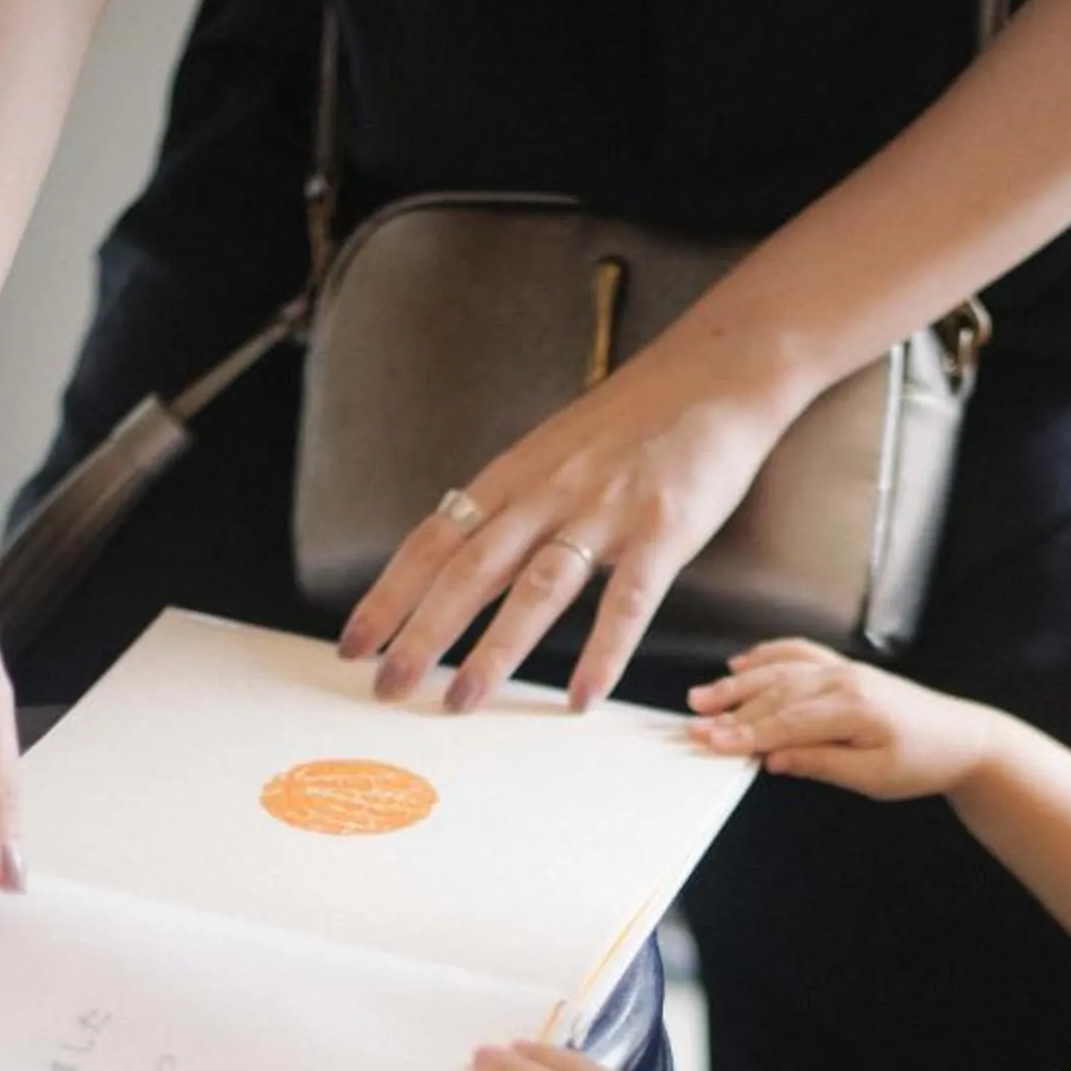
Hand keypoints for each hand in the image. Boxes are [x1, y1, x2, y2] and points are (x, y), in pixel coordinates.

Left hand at [336, 332, 808, 714]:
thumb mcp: (556, 450)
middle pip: (469, 569)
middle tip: (386, 685)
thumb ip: (515, 501)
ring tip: (462, 699)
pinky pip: (627, 601)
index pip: (433, 540)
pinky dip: (604, 652)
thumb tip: (463, 551)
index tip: (353, 641)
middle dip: (422, 631)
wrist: (718, 371)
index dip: (389, 593)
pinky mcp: (663, 529)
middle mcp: (547, 492)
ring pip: (536, 587)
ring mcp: (605, 510)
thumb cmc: (637, 418)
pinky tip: (583, 697)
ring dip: (495, 648)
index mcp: (514, 475)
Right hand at [685, 639, 997, 798]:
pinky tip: (741, 665)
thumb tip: (775, 759)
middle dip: (730, 710)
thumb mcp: (874, 777)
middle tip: (692, 725)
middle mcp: (844, 679)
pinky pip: (799, 654)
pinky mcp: (845, 668)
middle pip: (775, 694)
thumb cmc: (923, 761)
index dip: (742, 733)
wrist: (961, 738)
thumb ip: (822, 764)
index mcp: (853, 707)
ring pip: (780, 671)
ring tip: (702, 695)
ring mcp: (844, 669)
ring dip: (738, 684)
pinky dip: (767, 656)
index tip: (709, 742)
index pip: (785, 722)